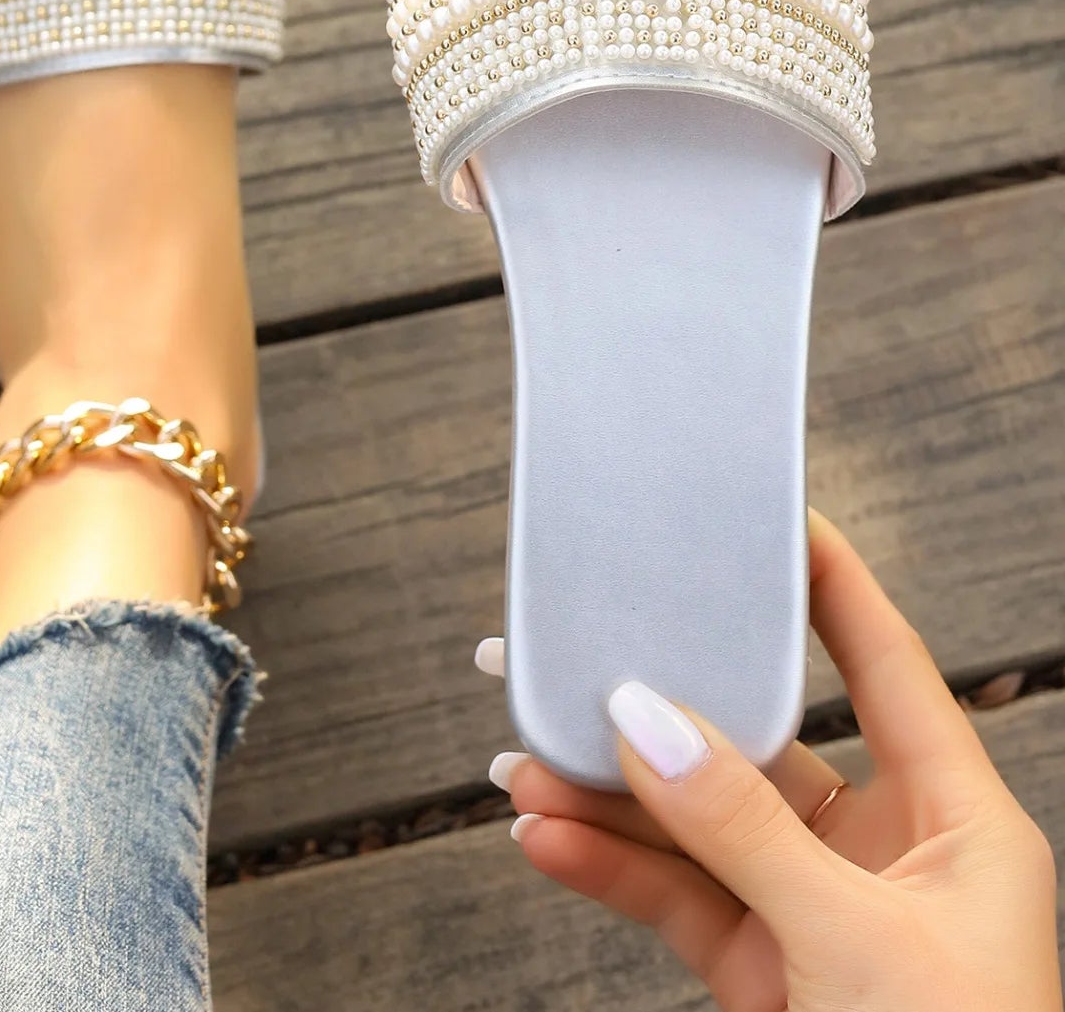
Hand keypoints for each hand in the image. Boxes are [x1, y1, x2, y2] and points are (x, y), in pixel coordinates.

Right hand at [478, 512, 1061, 1011]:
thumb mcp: (857, 939)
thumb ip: (744, 830)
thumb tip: (649, 722)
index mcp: (955, 816)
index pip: (885, 663)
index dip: (829, 584)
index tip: (768, 517)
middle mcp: (884, 849)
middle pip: (760, 744)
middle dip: (664, 704)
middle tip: (584, 649)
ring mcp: (817, 910)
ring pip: (698, 825)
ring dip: (609, 796)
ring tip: (527, 759)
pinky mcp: (765, 972)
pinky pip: (676, 900)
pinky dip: (609, 870)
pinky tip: (547, 839)